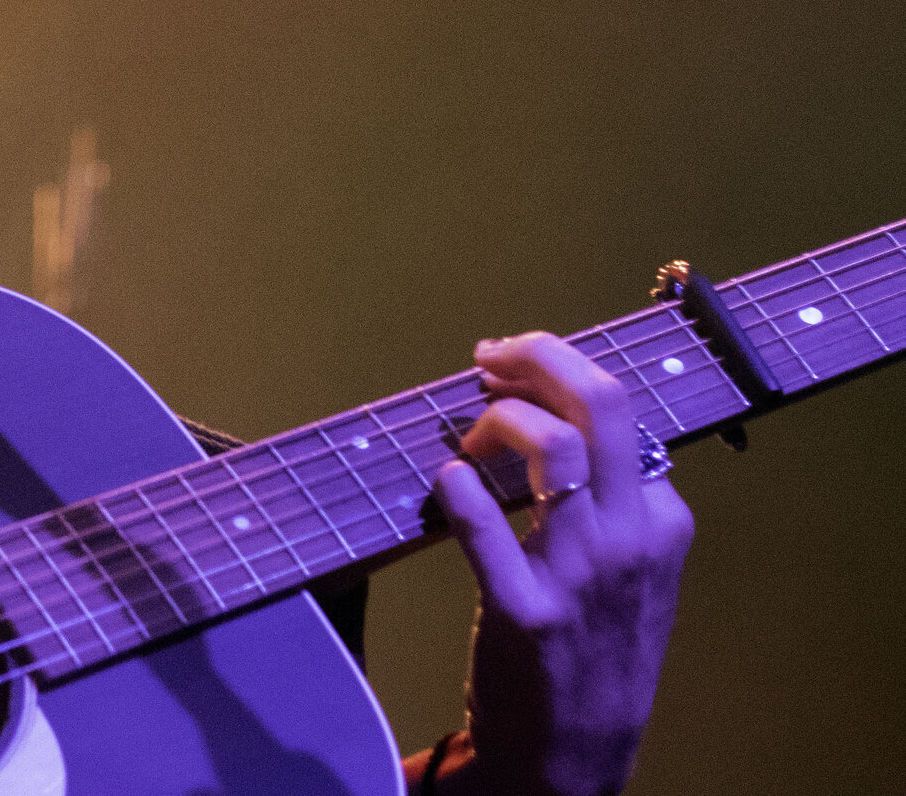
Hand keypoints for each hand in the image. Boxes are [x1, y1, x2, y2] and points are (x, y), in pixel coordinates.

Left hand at [431, 332, 696, 795]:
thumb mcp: (633, 566)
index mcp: (661, 517)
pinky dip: (457, 490)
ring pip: (551, 445)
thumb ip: (609, 497)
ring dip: (495, 418)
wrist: (576, 749)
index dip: (554, 371)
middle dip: (537, 355)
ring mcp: (583, 573)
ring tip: (468, 436)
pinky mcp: (527, 612)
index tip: (511, 370)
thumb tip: (548, 412)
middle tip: (489, 356)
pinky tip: (443, 479)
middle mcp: (632, 536)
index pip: (616, 407)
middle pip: (601, 402)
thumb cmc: (594, 644)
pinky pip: (486, 529)